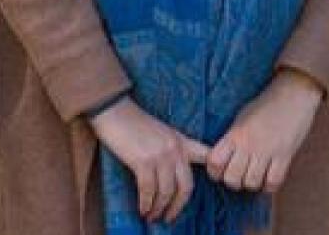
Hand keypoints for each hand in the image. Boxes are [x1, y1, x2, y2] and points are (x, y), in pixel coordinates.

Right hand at [90, 99, 211, 222]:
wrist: (114, 111)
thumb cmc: (134, 123)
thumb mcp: (162, 132)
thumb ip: (173, 148)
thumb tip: (174, 172)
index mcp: (182, 141)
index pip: (206, 156)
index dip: (214, 171)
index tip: (213, 184)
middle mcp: (175, 150)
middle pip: (186, 186)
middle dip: (178, 206)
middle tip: (169, 217)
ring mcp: (160, 156)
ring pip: (167, 192)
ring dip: (159, 208)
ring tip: (152, 216)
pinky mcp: (143, 162)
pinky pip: (148, 190)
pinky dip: (146, 203)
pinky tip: (143, 209)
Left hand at [206, 70, 322, 193]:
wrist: (294, 92)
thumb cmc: (266, 104)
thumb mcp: (242, 117)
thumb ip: (230, 138)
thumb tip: (218, 158)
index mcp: (236, 133)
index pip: (214, 162)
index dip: (214, 171)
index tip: (220, 170)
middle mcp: (249, 143)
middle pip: (231, 178)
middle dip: (233, 180)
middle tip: (239, 174)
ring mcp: (268, 150)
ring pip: (251, 183)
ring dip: (252, 183)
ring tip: (255, 175)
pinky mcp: (286, 155)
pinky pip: (273, 182)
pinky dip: (270, 185)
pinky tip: (269, 177)